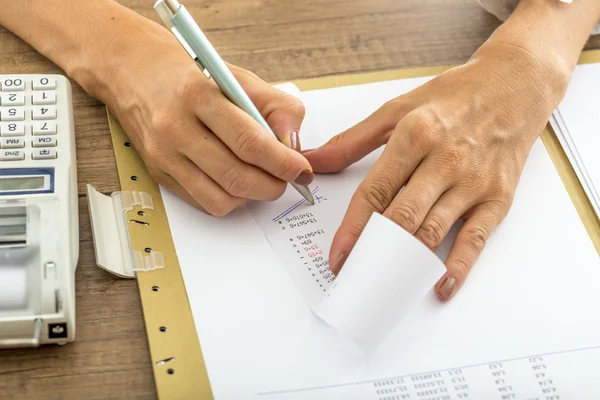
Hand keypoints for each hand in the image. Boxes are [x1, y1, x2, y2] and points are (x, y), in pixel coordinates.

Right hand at [92, 16, 312, 214]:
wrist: (131, 71)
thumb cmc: (188, 73)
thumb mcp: (238, 77)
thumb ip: (275, 107)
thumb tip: (292, 146)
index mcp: (198, 96)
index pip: (250, 142)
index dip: (283, 162)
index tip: (302, 169)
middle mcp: (175, 128)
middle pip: (236, 176)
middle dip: (273, 185)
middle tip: (288, 179)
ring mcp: (163, 155)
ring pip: (221, 198)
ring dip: (252, 196)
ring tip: (263, 179)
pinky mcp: (158, 174)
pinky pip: (204, 202)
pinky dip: (230, 199)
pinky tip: (237, 181)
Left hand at [304, 40, 567, 299]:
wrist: (514, 85)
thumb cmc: (454, 97)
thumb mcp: (397, 109)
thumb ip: (352, 140)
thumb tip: (314, 160)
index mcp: (414, 136)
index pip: (374, 193)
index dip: (351, 229)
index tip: (338, 256)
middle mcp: (445, 161)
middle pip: (401, 218)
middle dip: (374, 252)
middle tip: (356, 276)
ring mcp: (473, 182)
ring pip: (432, 233)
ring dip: (406, 263)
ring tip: (385, 284)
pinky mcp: (498, 198)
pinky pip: (475, 239)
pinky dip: (457, 267)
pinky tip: (440, 285)